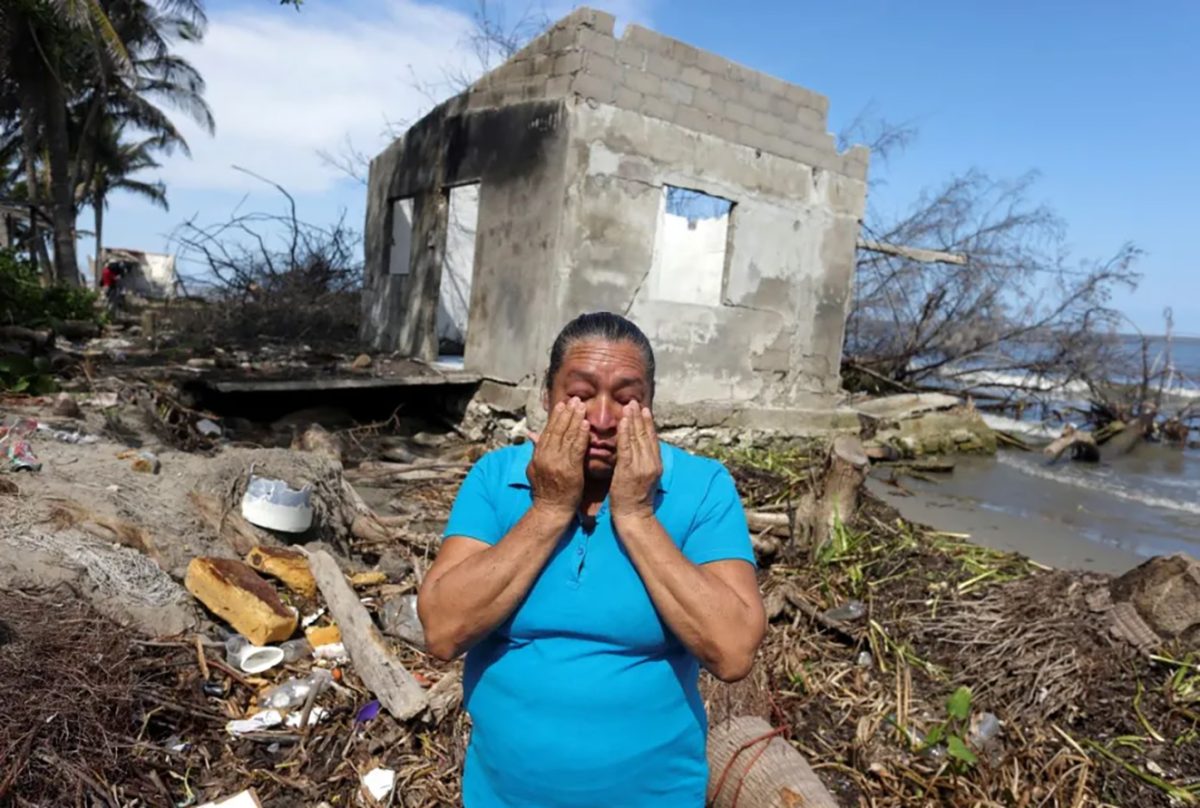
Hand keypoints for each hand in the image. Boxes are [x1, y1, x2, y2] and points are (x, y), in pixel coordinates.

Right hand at [526, 398, 587, 516]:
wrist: (551, 510)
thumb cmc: (546, 491)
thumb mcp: (534, 469)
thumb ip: (535, 452)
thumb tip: (532, 436)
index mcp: (538, 456)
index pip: (547, 431)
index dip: (555, 417)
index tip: (562, 405)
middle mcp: (546, 457)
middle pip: (557, 430)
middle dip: (566, 413)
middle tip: (574, 399)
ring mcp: (557, 463)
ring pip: (566, 436)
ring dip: (574, 419)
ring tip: (581, 407)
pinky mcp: (569, 470)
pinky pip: (576, 449)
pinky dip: (580, 436)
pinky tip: (585, 425)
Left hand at [610, 401, 661, 522]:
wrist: (634, 516)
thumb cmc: (635, 498)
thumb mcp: (645, 478)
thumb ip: (644, 462)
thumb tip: (641, 448)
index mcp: (656, 464)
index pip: (652, 439)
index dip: (649, 423)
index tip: (644, 409)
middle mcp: (651, 463)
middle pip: (646, 435)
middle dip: (640, 417)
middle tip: (634, 402)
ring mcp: (641, 467)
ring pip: (637, 438)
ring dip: (632, 420)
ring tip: (628, 406)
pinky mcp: (628, 470)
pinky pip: (626, 448)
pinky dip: (625, 434)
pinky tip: (622, 422)